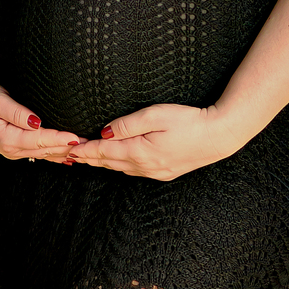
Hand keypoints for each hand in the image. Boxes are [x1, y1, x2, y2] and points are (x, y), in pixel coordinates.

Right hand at [0, 81, 83, 163]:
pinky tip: (70, 157)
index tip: (75, 137)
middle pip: (44, 150)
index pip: (37, 140)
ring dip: (64, 152)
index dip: (57, 139)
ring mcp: (15, 152)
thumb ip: (17, 111)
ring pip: (44, 155)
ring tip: (85, 150)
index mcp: (6, 139)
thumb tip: (36, 122)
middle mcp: (11, 150)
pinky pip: (41, 155)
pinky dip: (56, 155)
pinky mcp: (18, 149)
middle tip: (88, 143)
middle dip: (66, 147)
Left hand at [69, 104, 241, 179]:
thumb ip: (127, 124)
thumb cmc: (190, 121)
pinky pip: (136, 171)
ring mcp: (156, 172)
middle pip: (110, 163)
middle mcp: (145, 167)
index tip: (69, 149)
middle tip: (72, 156)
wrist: (220, 136)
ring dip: (104, 164)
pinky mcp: (166, 173)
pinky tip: (118, 163)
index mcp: (139, 152)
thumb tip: (104, 132)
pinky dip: (121, 167)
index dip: (85, 150)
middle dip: (90, 159)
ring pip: (122, 169)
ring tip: (89, 159)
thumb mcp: (155, 115)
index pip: (103, 152)